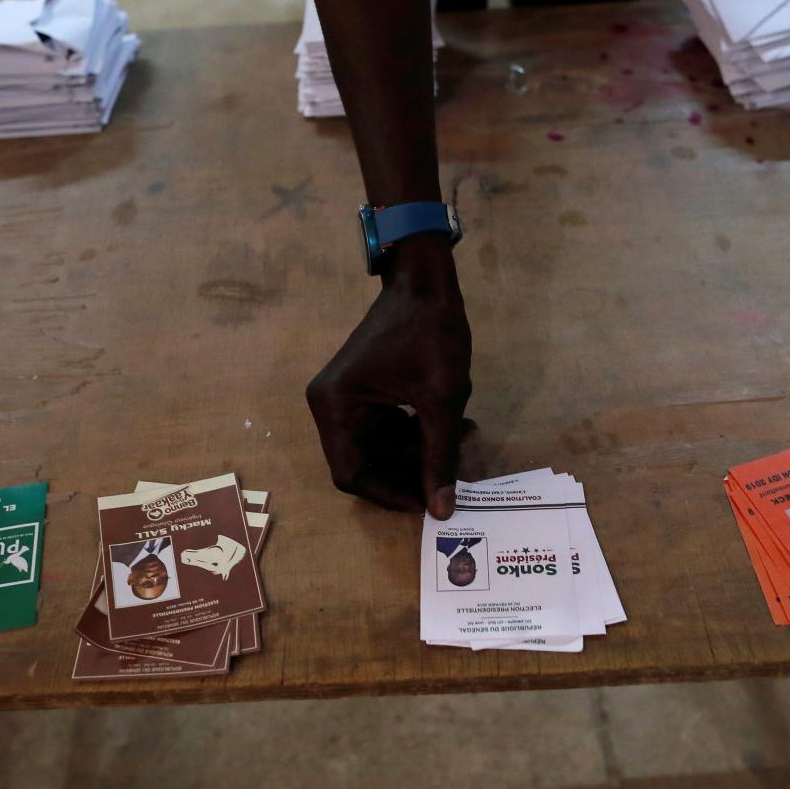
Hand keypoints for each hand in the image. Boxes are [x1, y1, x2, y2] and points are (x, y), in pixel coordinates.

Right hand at [307, 233, 471, 518]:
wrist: (425, 279)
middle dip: (408, 474)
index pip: (351, 474)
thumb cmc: (430, 333)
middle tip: (450, 477)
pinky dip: (414, 435)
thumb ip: (439, 458)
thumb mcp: (441, 400)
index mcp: (336, 407)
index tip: (427, 501)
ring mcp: (345, 397)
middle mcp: (329, 406)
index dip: (389, 495)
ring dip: (417, 454)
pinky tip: (451, 431)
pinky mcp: (363, 391)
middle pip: (363, 464)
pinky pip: (383, 428)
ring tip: (460, 446)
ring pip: (377, 449)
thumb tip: (442, 509)